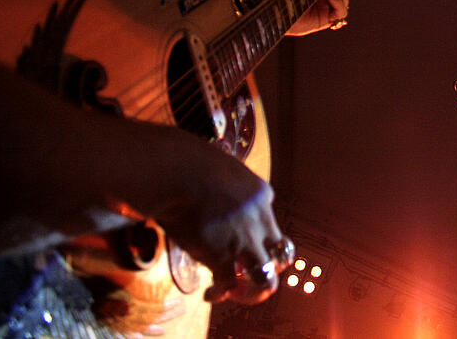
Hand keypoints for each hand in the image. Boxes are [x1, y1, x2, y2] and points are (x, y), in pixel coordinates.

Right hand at [141, 129, 290, 304]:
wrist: (175, 172)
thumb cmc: (188, 163)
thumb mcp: (220, 167)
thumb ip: (223, 183)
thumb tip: (206, 187)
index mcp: (261, 194)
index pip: (268, 217)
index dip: (254, 230)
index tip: (235, 233)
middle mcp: (260, 219)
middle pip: (281, 250)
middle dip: (268, 263)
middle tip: (250, 270)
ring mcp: (243, 240)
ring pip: (266, 274)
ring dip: (256, 287)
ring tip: (241, 291)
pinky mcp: (222, 256)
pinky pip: (230, 286)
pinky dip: (221, 293)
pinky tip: (210, 294)